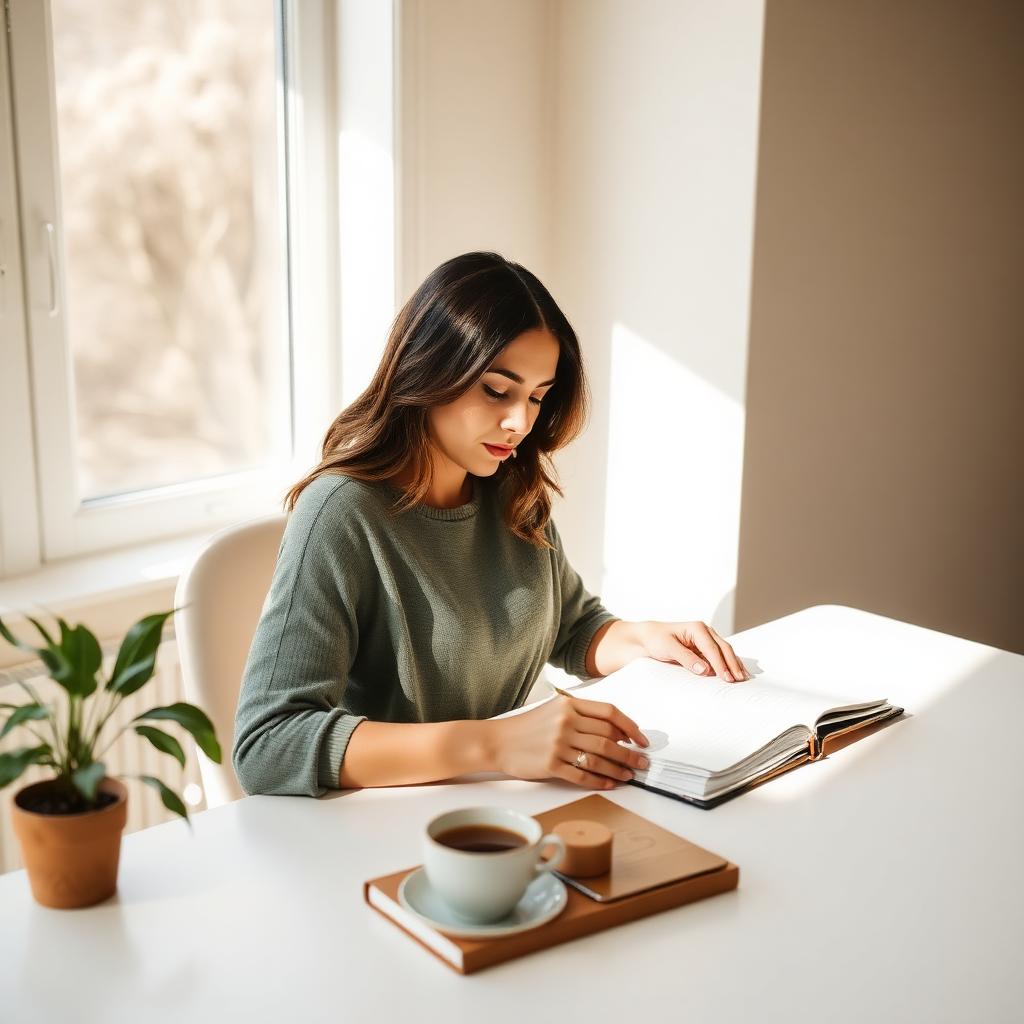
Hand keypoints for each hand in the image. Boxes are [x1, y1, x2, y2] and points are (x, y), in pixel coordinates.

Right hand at [491, 694, 650, 790]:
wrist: (499, 741)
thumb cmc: (528, 727)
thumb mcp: (554, 710)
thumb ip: (582, 716)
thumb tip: (616, 732)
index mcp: (569, 706)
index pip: (609, 713)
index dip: (630, 727)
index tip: (641, 740)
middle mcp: (566, 723)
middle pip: (608, 738)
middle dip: (630, 753)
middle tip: (643, 763)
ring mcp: (558, 744)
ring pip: (599, 758)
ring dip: (619, 769)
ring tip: (630, 776)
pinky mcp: (551, 765)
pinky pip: (582, 775)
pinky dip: (600, 781)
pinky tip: (609, 784)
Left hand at [638, 620, 747, 681]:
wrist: (648, 636)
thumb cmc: (656, 639)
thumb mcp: (668, 648)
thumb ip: (686, 658)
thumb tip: (705, 670)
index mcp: (697, 628)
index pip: (712, 649)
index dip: (721, 664)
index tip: (727, 678)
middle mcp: (705, 631)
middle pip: (723, 648)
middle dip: (732, 664)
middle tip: (739, 680)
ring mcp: (706, 638)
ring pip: (725, 651)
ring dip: (734, 664)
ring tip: (742, 678)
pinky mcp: (705, 647)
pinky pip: (719, 655)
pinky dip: (728, 663)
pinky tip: (734, 672)